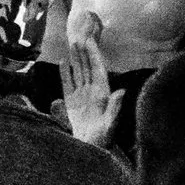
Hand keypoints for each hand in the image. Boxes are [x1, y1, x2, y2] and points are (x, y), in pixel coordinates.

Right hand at [61, 16, 123, 147]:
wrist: (88, 149)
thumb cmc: (101, 139)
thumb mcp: (110, 125)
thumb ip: (115, 108)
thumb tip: (121, 91)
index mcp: (102, 93)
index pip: (97, 68)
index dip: (93, 54)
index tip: (89, 41)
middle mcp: (93, 91)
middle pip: (87, 67)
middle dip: (84, 51)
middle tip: (79, 35)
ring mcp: (82, 96)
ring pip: (78, 72)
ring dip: (75, 58)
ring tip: (71, 43)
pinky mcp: (71, 102)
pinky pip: (67, 83)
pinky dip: (65, 73)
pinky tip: (63, 62)